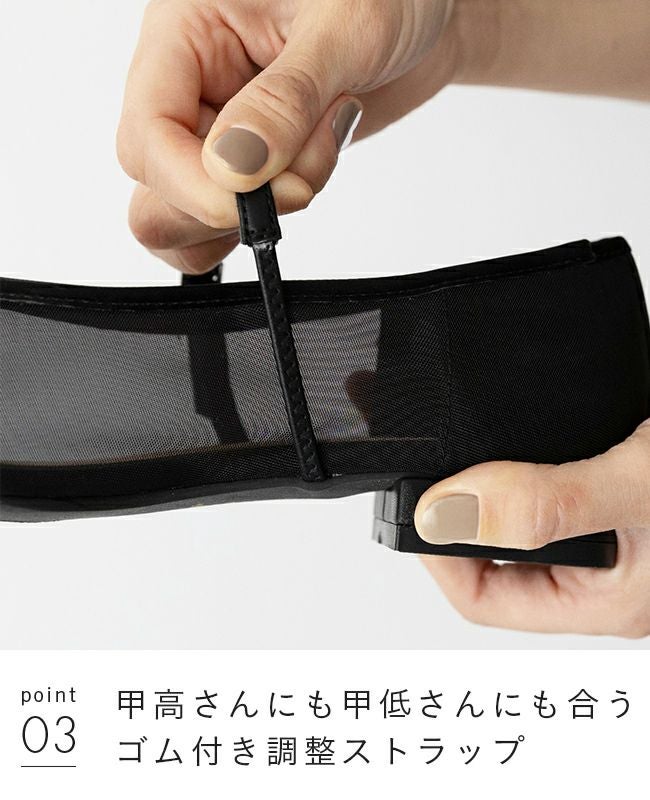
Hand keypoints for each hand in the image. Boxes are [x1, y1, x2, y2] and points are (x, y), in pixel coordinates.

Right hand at [117, 0, 457, 273]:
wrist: (427, 13)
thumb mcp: (343, 28)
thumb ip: (285, 100)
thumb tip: (232, 169)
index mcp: (185, 32)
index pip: (148, 133)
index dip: (191, 182)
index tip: (255, 198)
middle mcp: (191, 87)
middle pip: (156, 187)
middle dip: (230, 203)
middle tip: (303, 175)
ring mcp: (218, 134)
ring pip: (192, 217)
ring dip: (260, 212)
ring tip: (322, 147)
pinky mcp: (249, 168)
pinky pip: (232, 223)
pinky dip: (271, 220)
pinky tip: (313, 168)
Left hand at [414, 420, 649, 636]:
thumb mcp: (633, 486)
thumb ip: (546, 504)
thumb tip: (450, 513)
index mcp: (604, 602)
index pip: (484, 600)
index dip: (438, 554)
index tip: (422, 501)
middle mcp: (601, 580)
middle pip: (491, 566)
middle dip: (456, 519)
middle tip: (436, 470)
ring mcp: (606, 544)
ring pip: (515, 530)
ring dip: (487, 494)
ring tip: (468, 453)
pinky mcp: (608, 505)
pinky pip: (543, 500)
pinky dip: (519, 472)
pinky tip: (517, 444)